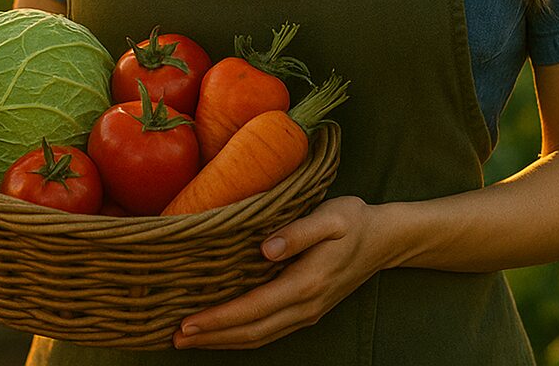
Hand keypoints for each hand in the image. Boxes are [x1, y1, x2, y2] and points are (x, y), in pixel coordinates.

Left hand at [173, 196, 390, 349]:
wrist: (385, 240)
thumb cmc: (354, 221)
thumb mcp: (331, 216)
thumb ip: (298, 232)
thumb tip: (265, 248)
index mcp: (306, 283)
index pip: (253, 308)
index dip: (218, 319)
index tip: (187, 323)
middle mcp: (305, 307)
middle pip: (251, 332)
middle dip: (211, 337)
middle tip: (173, 338)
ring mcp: (307, 313)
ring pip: (258, 337)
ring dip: (223, 341)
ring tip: (189, 340)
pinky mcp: (307, 312)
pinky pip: (268, 332)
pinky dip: (240, 336)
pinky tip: (223, 331)